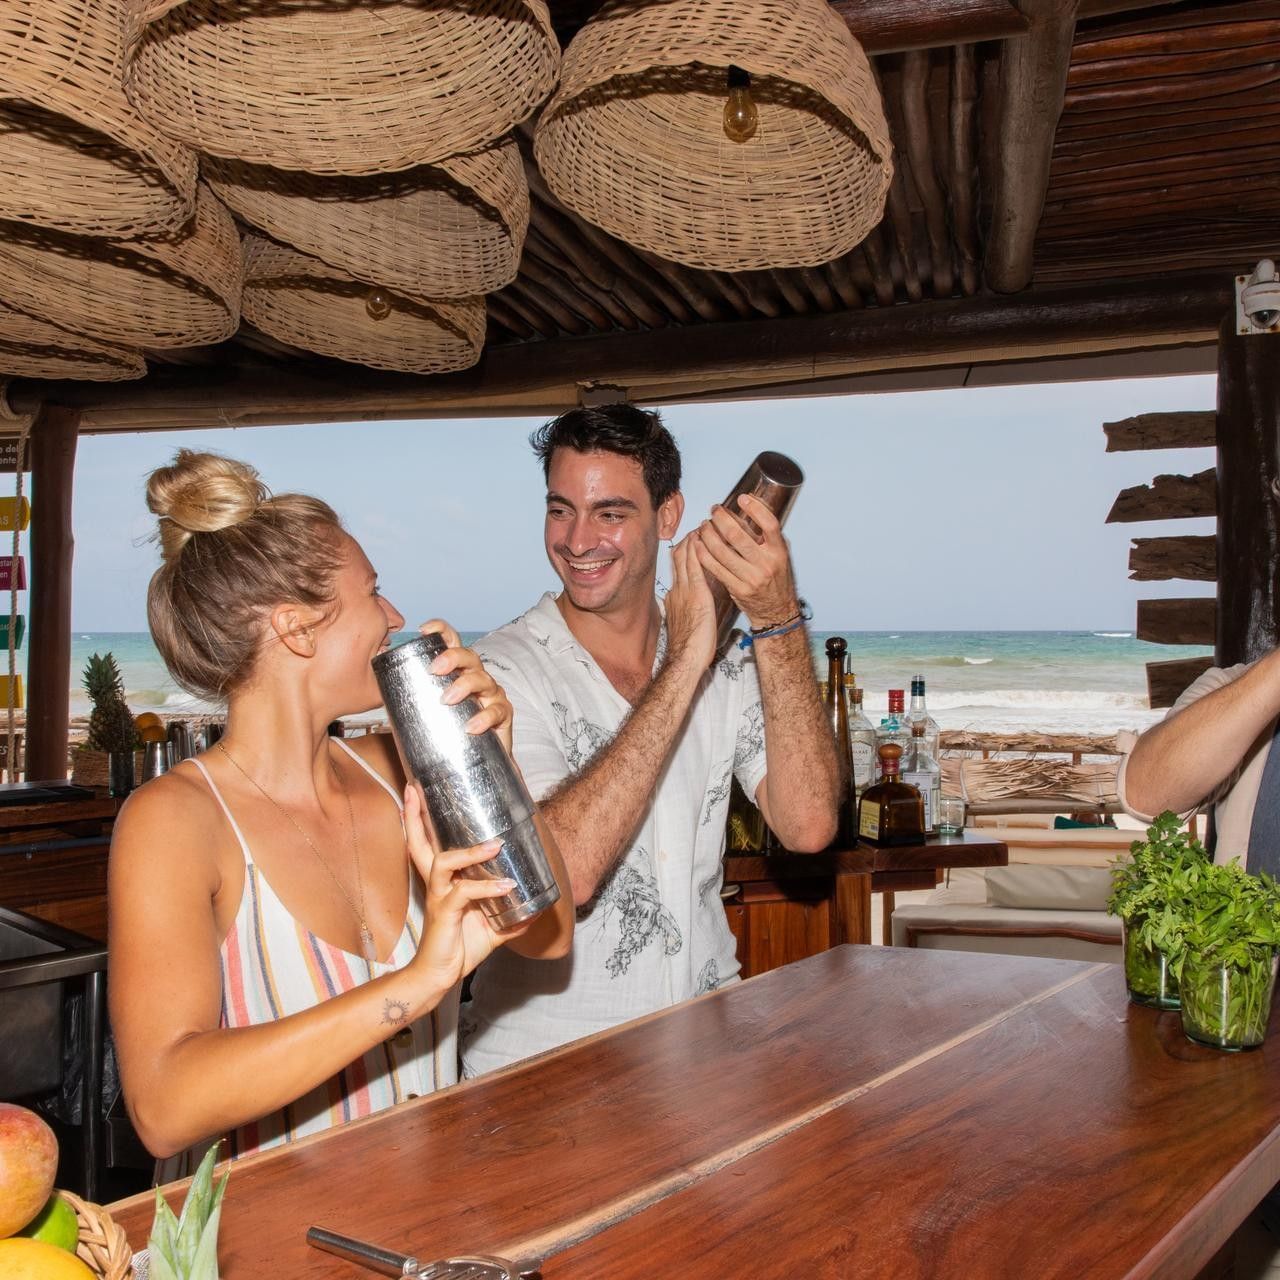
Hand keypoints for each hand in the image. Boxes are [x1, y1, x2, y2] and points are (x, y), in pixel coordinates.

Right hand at [403, 784, 527, 989]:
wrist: (439, 978)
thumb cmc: (458, 948)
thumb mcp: (491, 928)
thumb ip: (512, 917)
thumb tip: (539, 909)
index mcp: (442, 881)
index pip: (427, 843)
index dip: (420, 819)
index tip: (417, 791)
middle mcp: (435, 884)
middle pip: (418, 844)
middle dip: (417, 817)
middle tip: (417, 790)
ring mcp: (437, 898)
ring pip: (443, 862)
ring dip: (469, 851)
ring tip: (495, 845)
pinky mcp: (444, 914)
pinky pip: (463, 893)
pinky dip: (486, 888)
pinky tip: (506, 887)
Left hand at [420, 619, 513, 752]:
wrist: (476, 765)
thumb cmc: (448, 734)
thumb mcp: (428, 715)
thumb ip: (410, 704)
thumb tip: (378, 696)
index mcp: (457, 673)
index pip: (452, 644)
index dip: (441, 630)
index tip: (423, 630)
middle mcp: (476, 679)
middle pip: (469, 657)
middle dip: (452, 657)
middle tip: (434, 669)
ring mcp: (492, 696)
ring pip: (484, 680)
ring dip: (465, 685)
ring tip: (447, 699)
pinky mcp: (503, 715)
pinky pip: (497, 711)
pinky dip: (484, 717)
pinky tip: (470, 727)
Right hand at [663, 532, 716, 671]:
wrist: (686, 658)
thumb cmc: (689, 648)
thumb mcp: (684, 624)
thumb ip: (684, 611)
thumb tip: (687, 608)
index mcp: (675, 597)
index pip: (678, 568)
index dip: (684, 552)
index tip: (693, 541)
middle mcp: (678, 590)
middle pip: (679, 558)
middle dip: (688, 541)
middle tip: (699, 528)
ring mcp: (685, 590)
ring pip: (686, 557)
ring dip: (693, 541)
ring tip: (702, 528)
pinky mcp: (696, 593)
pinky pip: (696, 565)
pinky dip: (698, 550)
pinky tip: (702, 539)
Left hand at [695, 493, 797, 630]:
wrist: (776, 611)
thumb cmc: (776, 579)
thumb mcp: (779, 555)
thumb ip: (766, 536)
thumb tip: (751, 508)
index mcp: (779, 552)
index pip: (770, 524)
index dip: (755, 508)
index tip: (742, 499)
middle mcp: (766, 564)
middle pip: (738, 535)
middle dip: (721, 519)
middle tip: (714, 511)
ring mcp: (751, 577)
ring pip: (722, 551)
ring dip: (708, 535)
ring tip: (703, 526)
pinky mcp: (737, 588)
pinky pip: (715, 567)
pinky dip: (703, 554)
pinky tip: (698, 545)